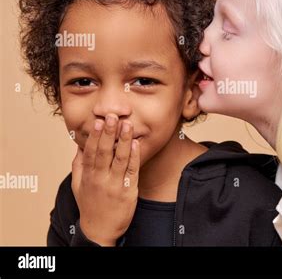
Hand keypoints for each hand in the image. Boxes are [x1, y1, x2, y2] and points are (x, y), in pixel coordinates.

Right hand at [71, 114, 139, 245]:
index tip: (98, 121)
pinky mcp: (128, 192)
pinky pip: (132, 171)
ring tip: (127, 124)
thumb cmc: (90, 205)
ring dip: (124, 141)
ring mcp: (114, 185)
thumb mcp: (78, 186)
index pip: (90, 152)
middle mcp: (100, 179)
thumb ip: (78, 165)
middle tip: (112, 116)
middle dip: (108, 133)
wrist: (100, 231)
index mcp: (88, 176)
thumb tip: (79, 146)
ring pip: (119, 159)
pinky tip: (136, 144)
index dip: (94, 136)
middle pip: (104, 152)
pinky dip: (134, 157)